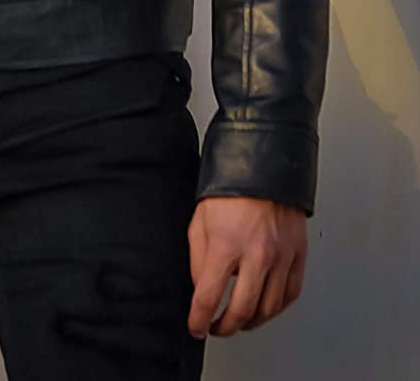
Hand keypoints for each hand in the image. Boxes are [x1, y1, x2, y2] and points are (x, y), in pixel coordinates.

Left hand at [187, 195, 306, 337]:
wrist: (263, 166)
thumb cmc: (230, 189)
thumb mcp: (200, 220)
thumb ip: (198, 258)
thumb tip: (200, 287)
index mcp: (226, 244)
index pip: (208, 297)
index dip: (199, 319)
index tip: (196, 326)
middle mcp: (256, 254)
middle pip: (242, 310)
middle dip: (225, 327)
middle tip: (218, 328)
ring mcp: (281, 256)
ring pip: (269, 308)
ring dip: (252, 321)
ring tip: (241, 321)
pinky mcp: (298, 254)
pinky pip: (291, 294)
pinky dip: (278, 308)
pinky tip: (266, 307)